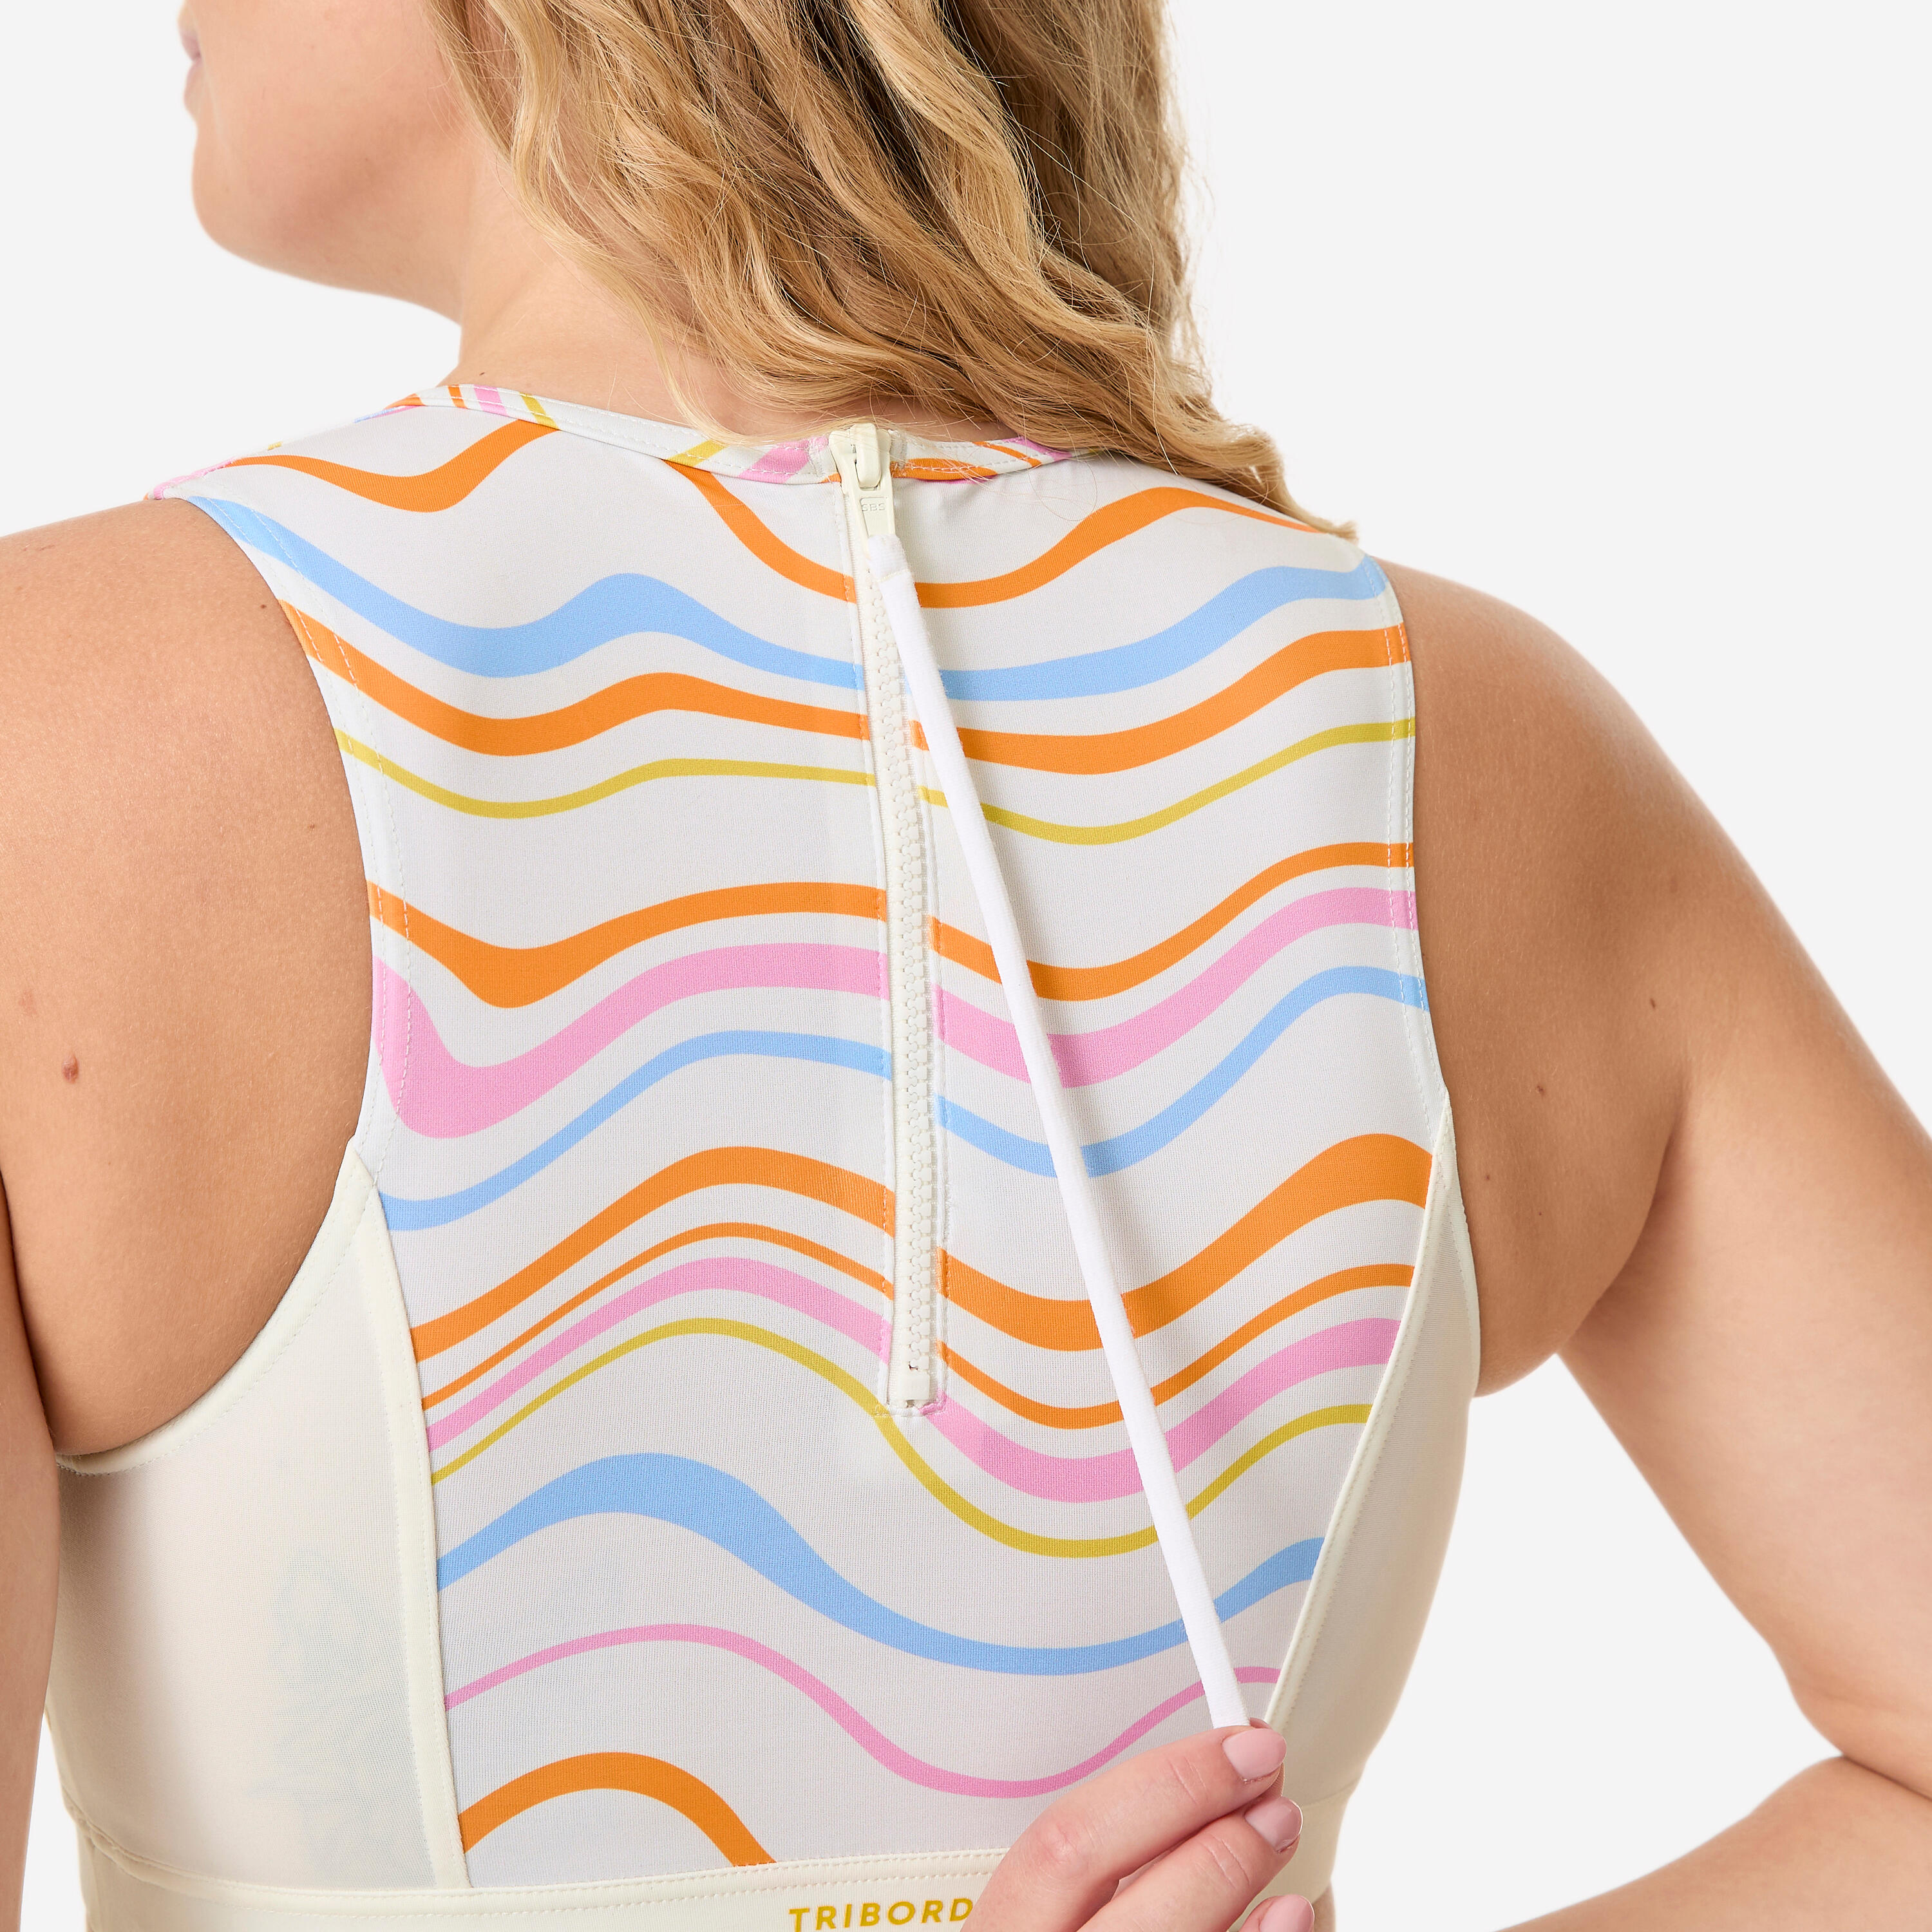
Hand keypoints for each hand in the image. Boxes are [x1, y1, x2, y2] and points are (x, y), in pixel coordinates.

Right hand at [973, 1724, 1312, 1931]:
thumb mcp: (1055, 1915)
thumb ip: (1101, 1867)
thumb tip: (1203, 1795)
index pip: (1065, 1843)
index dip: (1160, 1784)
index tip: (1233, 1745)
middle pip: (1123, 1894)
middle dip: (1206, 1824)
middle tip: (1267, 1784)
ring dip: (1237, 1875)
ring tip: (1280, 1828)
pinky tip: (1290, 1916)